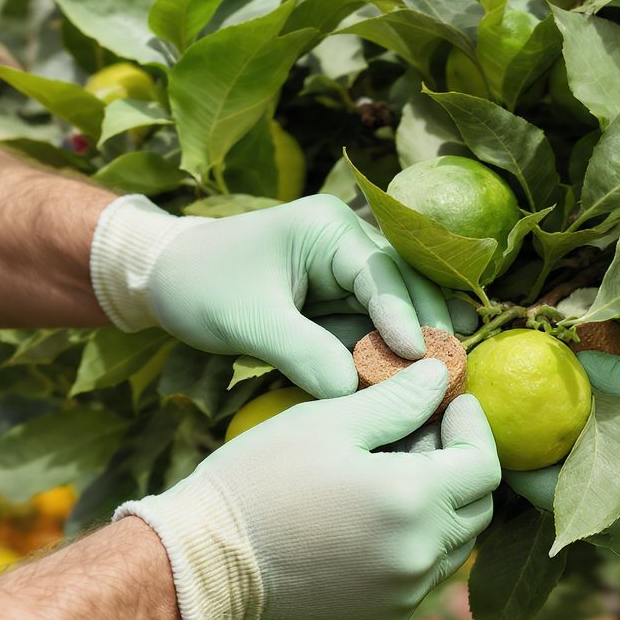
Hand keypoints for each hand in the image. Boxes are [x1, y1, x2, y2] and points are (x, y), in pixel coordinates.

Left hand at [90, 194, 450, 397]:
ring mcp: (347, 272)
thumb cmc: (202, 287)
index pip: (380, 272)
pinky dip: (393, 353)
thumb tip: (353, 391)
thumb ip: (304, 353)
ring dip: (417, 343)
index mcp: (328, 228)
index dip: (405, 315)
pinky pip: (375, 327)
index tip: (420, 357)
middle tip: (452, 373)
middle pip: (404, 286)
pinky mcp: (340, 301)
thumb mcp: (250, 322)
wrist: (167, 281)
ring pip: (397, 309)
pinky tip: (421, 379)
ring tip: (452, 378)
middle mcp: (347, 243)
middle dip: (426, 329)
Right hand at [115, 360, 499, 619]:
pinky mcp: (383, 617)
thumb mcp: (327, 423)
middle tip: (418, 433)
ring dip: (442, 505)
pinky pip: (424, 574)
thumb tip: (441, 376)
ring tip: (392, 472)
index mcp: (413, 501)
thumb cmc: (258, 481)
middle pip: (478, 506)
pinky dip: (417, 541)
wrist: (202, 565)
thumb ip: (396, 400)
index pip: (484, 463)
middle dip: (461, 464)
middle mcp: (421, 556)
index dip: (472, 426)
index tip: (447, 403)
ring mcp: (404, 594)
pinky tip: (373, 516)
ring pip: (455, 542)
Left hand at [506, 353, 619, 596]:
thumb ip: (618, 376)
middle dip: (543, 450)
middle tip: (527, 402)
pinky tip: (607, 442)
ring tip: (566, 416)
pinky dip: (603, 482)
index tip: (497, 405)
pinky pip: (611, 515)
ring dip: (575, 466)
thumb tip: (567, 355)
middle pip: (554, 497)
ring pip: (582, 507)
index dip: (512, 442)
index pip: (533, 484)